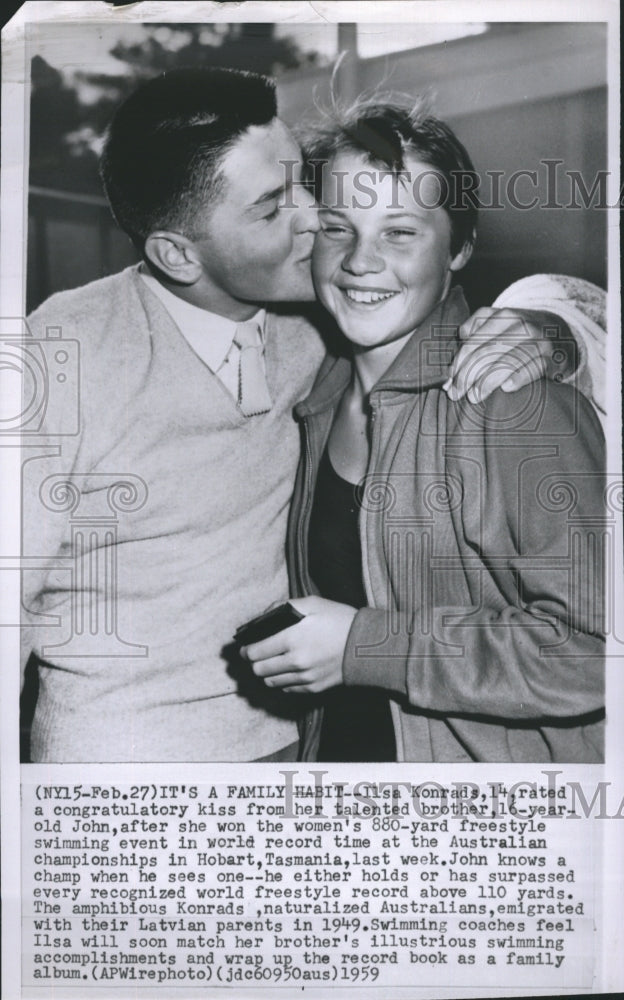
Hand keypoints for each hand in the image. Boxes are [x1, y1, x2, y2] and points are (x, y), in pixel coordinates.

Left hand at [240, 596, 357, 693]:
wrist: (367, 645)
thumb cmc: (340, 620)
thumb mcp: (313, 603)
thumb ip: (285, 607)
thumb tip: (264, 616)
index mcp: (291, 639)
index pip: (255, 652)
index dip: (245, 650)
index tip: (245, 647)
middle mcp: (295, 661)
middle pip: (259, 670)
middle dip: (254, 662)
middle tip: (255, 655)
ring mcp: (304, 677)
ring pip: (271, 682)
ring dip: (266, 673)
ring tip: (270, 663)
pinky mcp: (313, 688)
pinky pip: (287, 689)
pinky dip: (282, 681)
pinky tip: (287, 671)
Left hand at [444, 307, 572, 402]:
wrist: (562, 334)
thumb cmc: (522, 335)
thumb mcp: (501, 324)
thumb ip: (478, 329)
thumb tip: (459, 340)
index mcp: (504, 315)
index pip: (473, 341)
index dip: (458, 364)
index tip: (448, 382)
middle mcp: (522, 325)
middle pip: (486, 352)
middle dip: (467, 376)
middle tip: (456, 395)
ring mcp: (538, 341)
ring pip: (506, 360)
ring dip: (487, 381)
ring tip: (474, 397)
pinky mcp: (552, 357)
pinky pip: (533, 368)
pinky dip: (519, 378)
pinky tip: (506, 389)